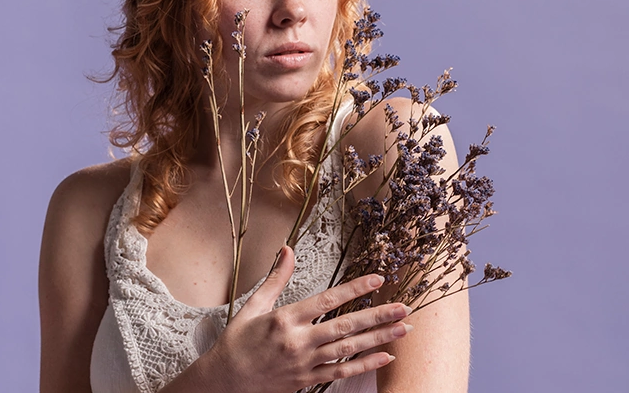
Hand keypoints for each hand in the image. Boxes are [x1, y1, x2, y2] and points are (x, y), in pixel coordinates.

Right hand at [184, 246, 412, 392]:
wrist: (223, 382)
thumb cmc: (237, 343)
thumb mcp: (253, 306)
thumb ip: (276, 278)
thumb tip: (287, 249)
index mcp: (285, 318)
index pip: (327, 300)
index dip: (355, 289)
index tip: (378, 279)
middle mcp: (298, 341)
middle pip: (346, 325)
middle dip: (378, 316)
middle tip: (404, 307)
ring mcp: (305, 363)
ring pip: (349, 349)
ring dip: (379, 338)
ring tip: (403, 329)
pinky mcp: (307, 380)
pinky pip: (342, 372)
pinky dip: (365, 365)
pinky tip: (385, 356)